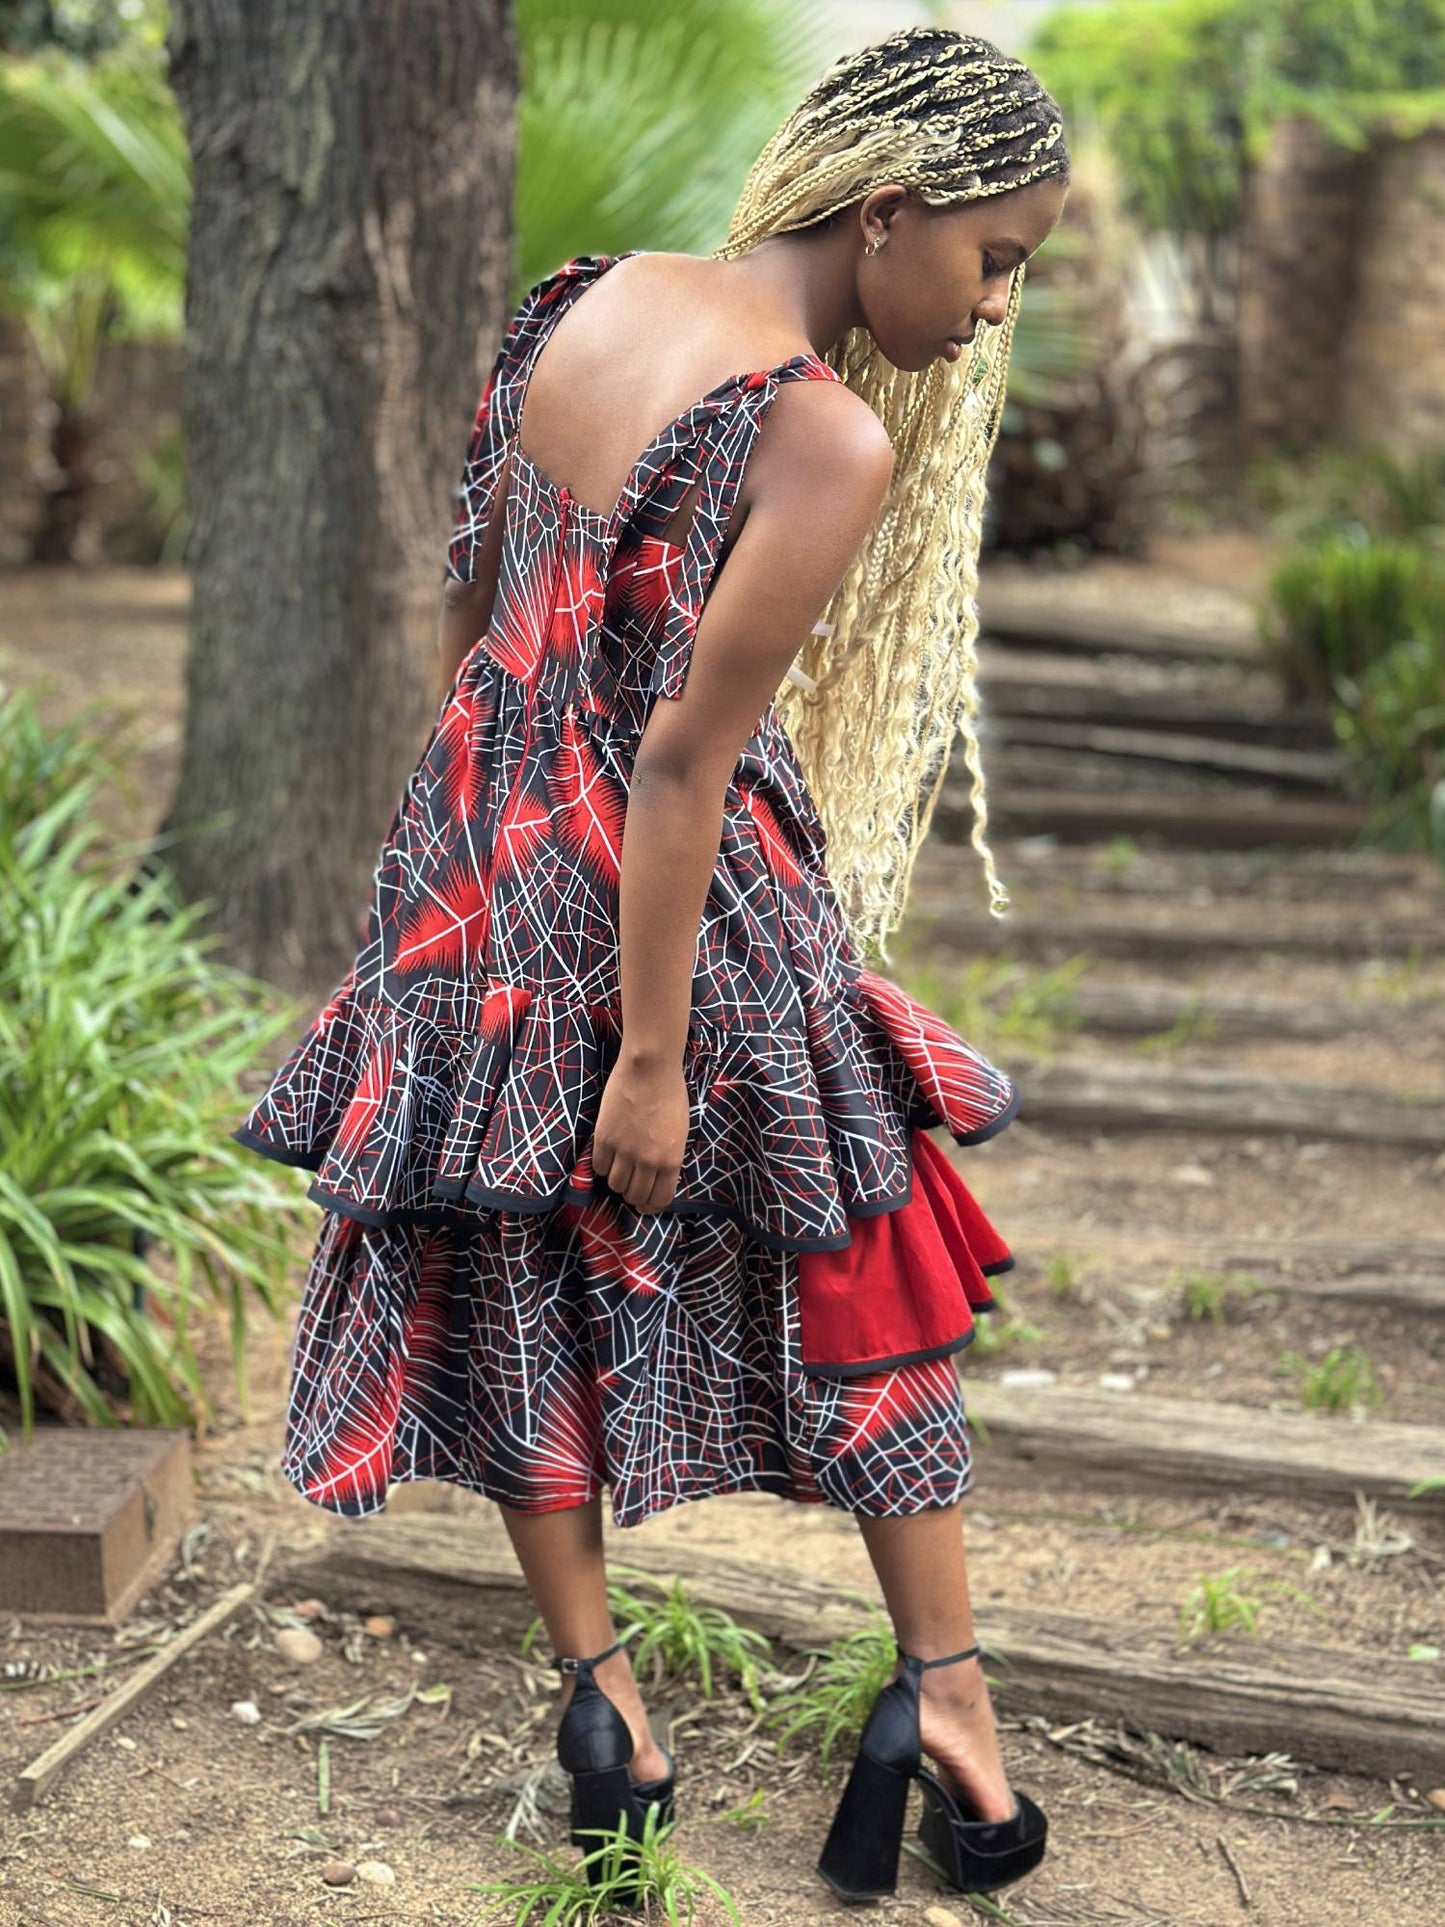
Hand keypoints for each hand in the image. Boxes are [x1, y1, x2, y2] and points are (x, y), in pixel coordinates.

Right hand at [591, 1054, 689, 1212]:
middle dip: (634, 1195)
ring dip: (617, 1180)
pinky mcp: (604, 1138)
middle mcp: (648, 1161)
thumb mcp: (680, 1131)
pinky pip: (599, 1166)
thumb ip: (669, 1157)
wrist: (649, 1068)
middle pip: (635, 1195)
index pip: (659, 1199)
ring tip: (620, 1168)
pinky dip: (603, 1165)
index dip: (652, 1206)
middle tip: (632, 1186)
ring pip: (615, 1184)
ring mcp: (624, 1151)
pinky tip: (608, 1155)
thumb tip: (658, 1175)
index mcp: (671, 1160)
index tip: (647, 1204)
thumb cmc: (670, 1093)